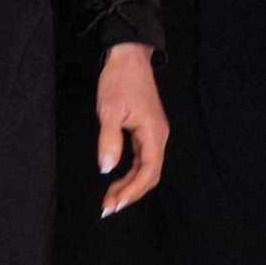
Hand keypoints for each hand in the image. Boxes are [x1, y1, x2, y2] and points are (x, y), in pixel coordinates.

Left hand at [97, 42, 167, 214]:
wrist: (128, 56)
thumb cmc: (119, 80)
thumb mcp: (109, 110)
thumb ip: (109, 140)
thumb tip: (107, 169)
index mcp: (153, 133)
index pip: (148, 172)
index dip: (132, 192)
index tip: (112, 204)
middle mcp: (159, 137)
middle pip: (150, 175)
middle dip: (130, 194)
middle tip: (107, 207)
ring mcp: (154, 134)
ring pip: (146, 169)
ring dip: (129, 186)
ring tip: (109, 198)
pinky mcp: (148, 131)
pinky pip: (143, 159)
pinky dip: (130, 173)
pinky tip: (116, 179)